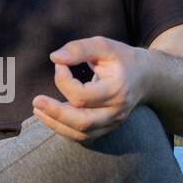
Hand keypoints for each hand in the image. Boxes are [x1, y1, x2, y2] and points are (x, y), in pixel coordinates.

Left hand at [32, 36, 146, 141]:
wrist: (147, 76)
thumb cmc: (122, 59)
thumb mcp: (104, 46)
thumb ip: (79, 49)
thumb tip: (54, 58)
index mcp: (117, 90)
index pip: (82, 96)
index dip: (63, 80)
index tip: (60, 64)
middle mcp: (116, 111)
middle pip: (82, 122)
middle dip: (55, 113)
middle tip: (35, 101)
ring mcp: (113, 123)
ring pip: (81, 134)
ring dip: (56, 124)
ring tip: (38, 110)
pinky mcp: (107, 128)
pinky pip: (82, 137)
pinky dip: (64, 129)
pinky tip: (50, 117)